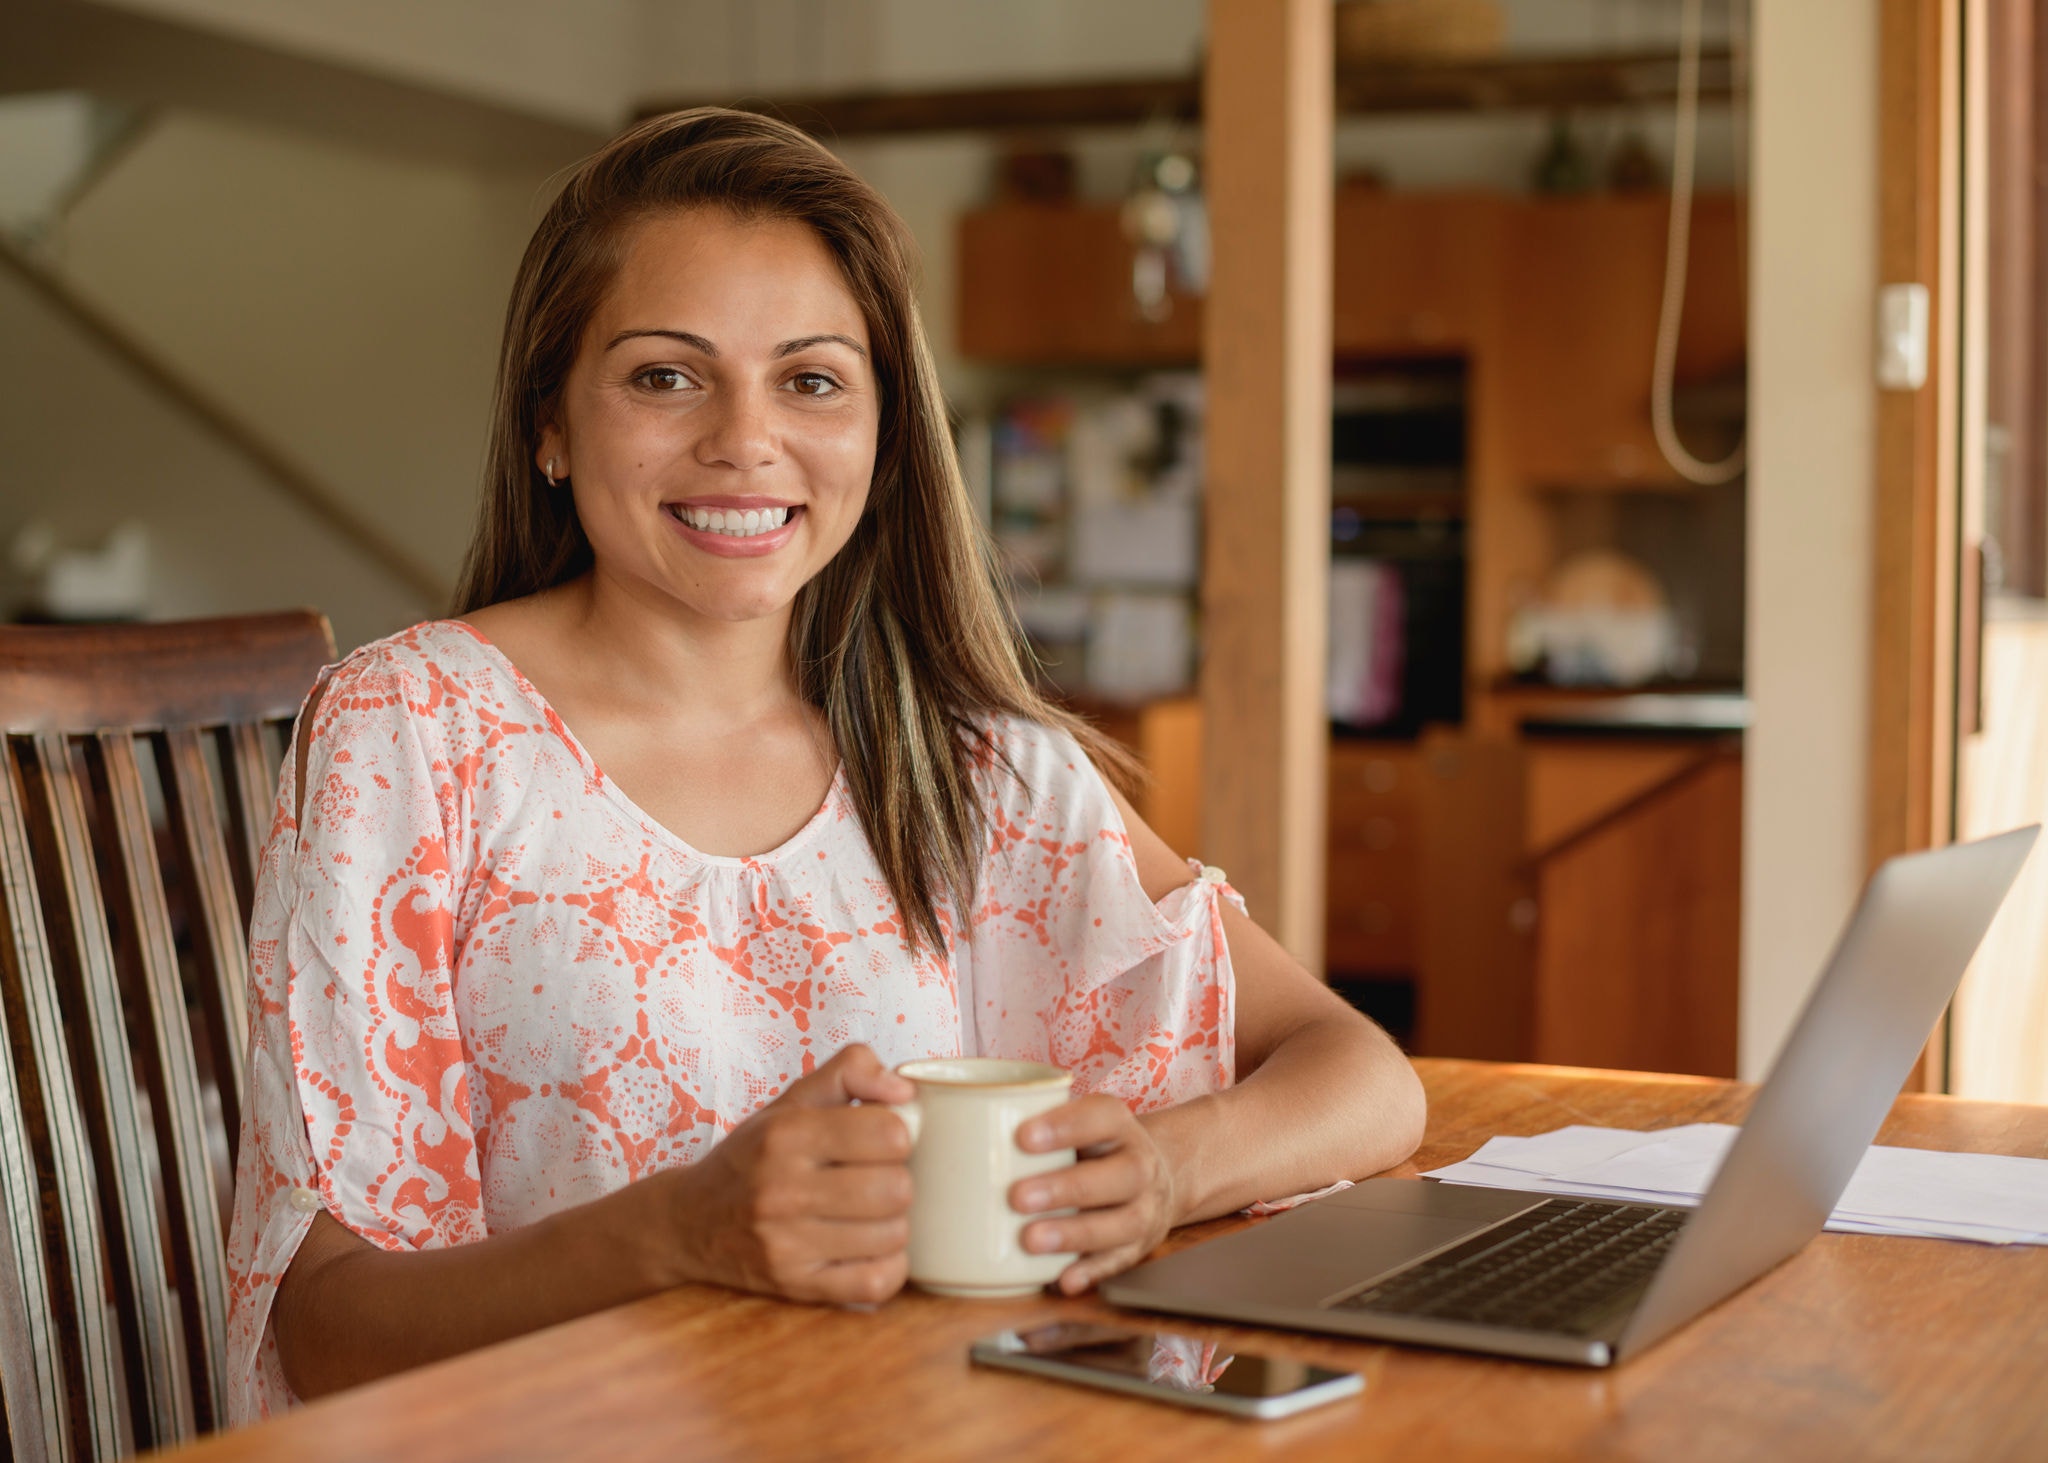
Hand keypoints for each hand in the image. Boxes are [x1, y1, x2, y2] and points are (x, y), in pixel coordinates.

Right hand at [668, 1044, 915, 1304]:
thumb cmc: (754, 1156)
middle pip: (896, 1188)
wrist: (688, 1222)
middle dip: (898, 1180)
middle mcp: (782, 1190)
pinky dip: (887, 1266)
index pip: (889, 1133)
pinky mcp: (794, 1286)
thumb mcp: (792, 1100)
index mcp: (786, 1134)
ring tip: (869, 1214)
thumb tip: (904, 1088)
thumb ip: (851, 1070)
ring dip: (893, 1224)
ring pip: (893, 1236)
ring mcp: (786, 1244)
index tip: (880, 1141)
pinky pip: (876, 1282)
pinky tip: (868, 1248)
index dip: (898, 1134)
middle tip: (875, 1180)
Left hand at [1009, 1094, 1178, 1294]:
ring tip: (1030, 1240)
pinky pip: (1119, 1262)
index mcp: (1118, 1125)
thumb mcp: (1073, 1123)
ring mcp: (1144, 1208)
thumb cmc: (1089, 1147)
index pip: (1102, 1116)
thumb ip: (1026, 1122)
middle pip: (1121, 1174)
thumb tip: (949, 1123)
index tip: (1022, 1137)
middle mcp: (1140, 1164)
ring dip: (1075, 1233)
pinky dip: (1091, 1272)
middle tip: (1017, 1197)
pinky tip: (1062, 1280)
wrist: (1147, 1177)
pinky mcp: (1138, 1247)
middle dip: (1067, 1187)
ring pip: (1124, 1222)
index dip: (1066, 1125)